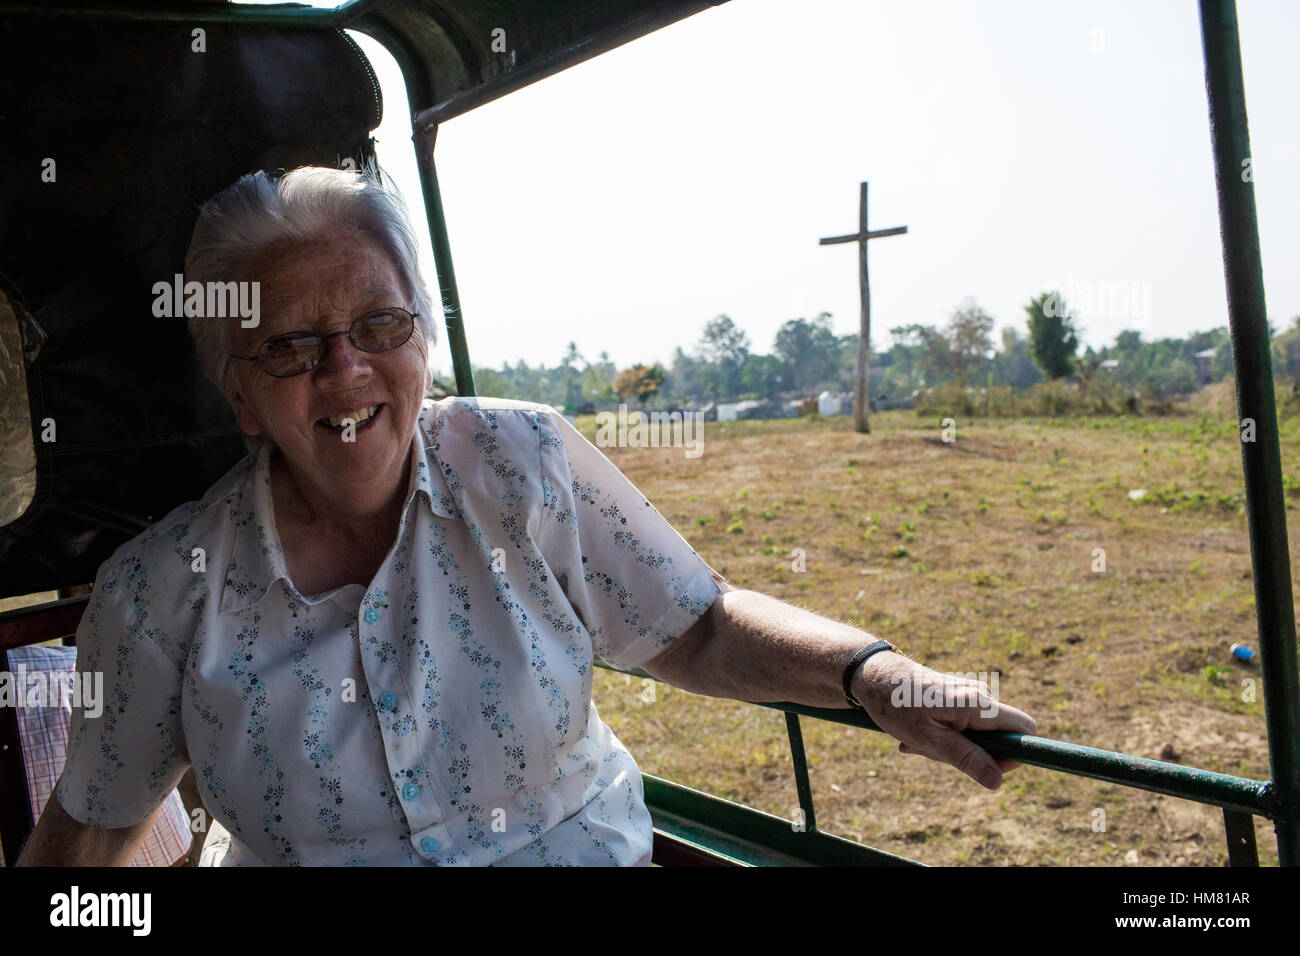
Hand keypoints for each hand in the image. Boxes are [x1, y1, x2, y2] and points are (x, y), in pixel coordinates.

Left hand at [850, 652, 1036, 789]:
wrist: (871, 674)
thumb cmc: (897, 705)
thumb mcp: (930, 739)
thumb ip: (966, 758)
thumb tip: (997, 780)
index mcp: (979, 704)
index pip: (1024, 728)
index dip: (1015, 753)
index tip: (988, 768)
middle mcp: (980, 696)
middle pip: (997, 739)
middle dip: (970, 755)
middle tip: (931, 752)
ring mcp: (968, 696)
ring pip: (975, 736)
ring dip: (948, 748)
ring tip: (915, 740)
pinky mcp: (956, 698)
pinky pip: (961, 727)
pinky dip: (941, 737)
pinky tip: (914, 735)